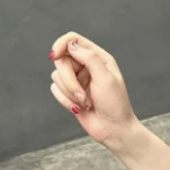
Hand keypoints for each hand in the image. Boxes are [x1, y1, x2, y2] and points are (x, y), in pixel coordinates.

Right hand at [49, 32, 139, 149]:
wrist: (114, 130)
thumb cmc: (115, 105)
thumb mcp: (105, 78)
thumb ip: (89, 58)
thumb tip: (70, 45)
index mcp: (98, 57)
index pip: (72, 40)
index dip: (60, 45)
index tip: (54, 56)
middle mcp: (86, 65)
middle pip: (61, 60)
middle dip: (69, 80)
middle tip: (82, 95)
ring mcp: (76, 79)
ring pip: (56, 76)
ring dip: (69, 93)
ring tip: (85, 103)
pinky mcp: (69, 92)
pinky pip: (55, 89)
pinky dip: (65, 100)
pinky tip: (79, 108)